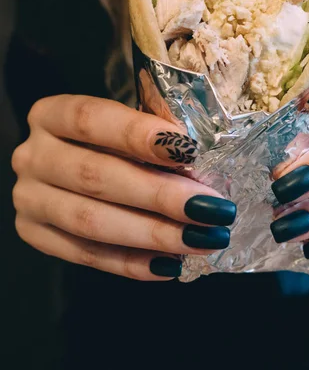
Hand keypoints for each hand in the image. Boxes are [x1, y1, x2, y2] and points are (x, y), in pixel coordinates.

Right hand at [12, 95, 235, 279]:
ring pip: (90, 222)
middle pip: (94, 176)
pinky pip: (85, 256)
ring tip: (202, 239)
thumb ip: (153, 130)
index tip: (191, 150)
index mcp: (51, 113)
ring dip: (152, 234)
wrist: (71, 162)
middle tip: (211, 208)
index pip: (91, 119)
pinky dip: (131, 263)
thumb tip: (198, 158)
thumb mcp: (127, 119)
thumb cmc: (112, 137)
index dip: (139, 134)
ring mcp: (28, 199)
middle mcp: (32, 155)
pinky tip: (171, 264)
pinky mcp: (34, 235)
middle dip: (159, 194)